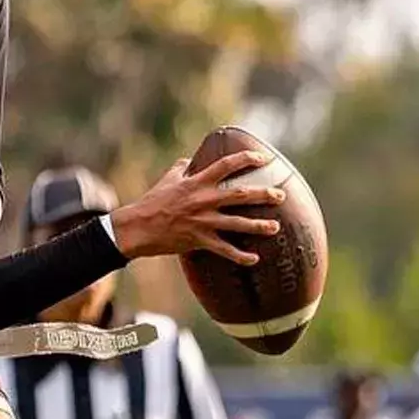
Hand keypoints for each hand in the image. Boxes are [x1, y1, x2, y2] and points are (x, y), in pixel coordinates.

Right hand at [108, 152, 284, 262]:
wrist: (138, 227)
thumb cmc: (152, 202)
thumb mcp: (167, 179)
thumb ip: (181, 167)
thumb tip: (191, 159)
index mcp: (197, 182)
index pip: (226, 165)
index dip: (246, 159)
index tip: (263, 159)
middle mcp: (203, 200)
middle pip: (240, 195)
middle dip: (263, 194)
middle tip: (280, 195)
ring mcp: (203, 221)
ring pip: (237, 223)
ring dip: (259, 226)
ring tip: (275, 227)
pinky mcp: (199, 240)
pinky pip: (224, 250)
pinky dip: (240, 256)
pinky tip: (254, 260)